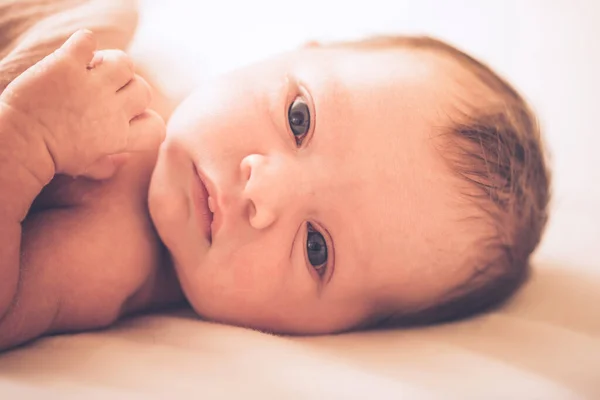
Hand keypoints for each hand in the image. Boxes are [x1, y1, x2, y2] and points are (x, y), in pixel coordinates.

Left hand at [0, 30, 164, 178]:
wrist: (17, 143)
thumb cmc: (51, 158)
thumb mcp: (85, 167)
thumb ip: (108, 165)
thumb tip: (123, 160)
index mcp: (119, 136)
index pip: (157, 126)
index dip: (146, 120)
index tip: (128, 118)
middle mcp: (111, 110)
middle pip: (143, 90)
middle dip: (128, 89)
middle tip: (107, 91)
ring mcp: (90, 86)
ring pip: (124, 62)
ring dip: (112, 64)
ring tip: (95, 69)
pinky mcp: (67, 66)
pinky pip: (87, 42)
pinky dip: (84, 44)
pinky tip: (76, 54)